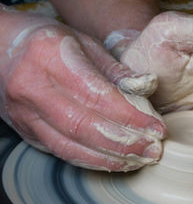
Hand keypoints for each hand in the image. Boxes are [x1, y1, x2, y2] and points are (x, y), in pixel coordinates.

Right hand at [0, 7, 165, 171]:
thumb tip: (146, 88)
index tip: (156, 128)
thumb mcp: (82, 42)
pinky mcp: (26, 131)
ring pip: (71, 147)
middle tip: (153, 150)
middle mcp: (33, 88)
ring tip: (140, 160)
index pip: (97, 95)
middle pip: (84, 127)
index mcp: (49, 57)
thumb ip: (114, 68)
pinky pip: (61, 152)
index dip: (131, 116)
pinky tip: (114, 162)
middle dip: (125, 144)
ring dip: (110, 158)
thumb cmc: (46, 41)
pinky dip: (91, 160)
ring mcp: (25, 114)